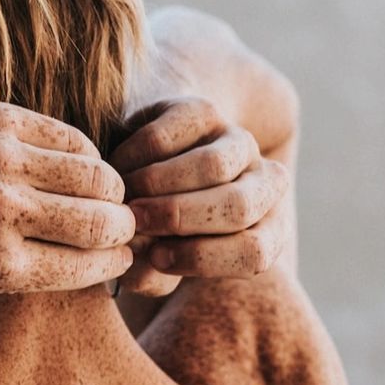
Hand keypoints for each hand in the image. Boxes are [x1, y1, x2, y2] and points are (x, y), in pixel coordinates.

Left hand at [0, 97, 134, 292]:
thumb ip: (26, 267)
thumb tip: (97, 258)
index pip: (89, 266)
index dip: (116, 260)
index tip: (122, 254)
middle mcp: (4, 215)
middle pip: (104, 221)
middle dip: (124, 224)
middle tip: (122, 221)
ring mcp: (3, 163)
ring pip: (97, 174)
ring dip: (110, 186)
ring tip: (103, 191)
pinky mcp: (2, 120)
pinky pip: (71, 137)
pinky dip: (84, 152)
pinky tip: (77, 161)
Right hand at [109, 97, 291, 295]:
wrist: (158, 160)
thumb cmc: (157, 226)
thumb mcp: (158, 257)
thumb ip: (148, 273)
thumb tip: (137, 257)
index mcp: (267, 227)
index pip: (254, 252)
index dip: (201, 259)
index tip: (155, 258)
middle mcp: (264, 183)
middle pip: (238, 207)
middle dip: (179, 218)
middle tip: (133, 223)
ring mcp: (237, 142)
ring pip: (212, 167)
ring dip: (157, 187)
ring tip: (124, 199)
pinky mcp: (202, 111)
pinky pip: (169, 137)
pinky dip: (134, 158)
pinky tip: (117, 171)